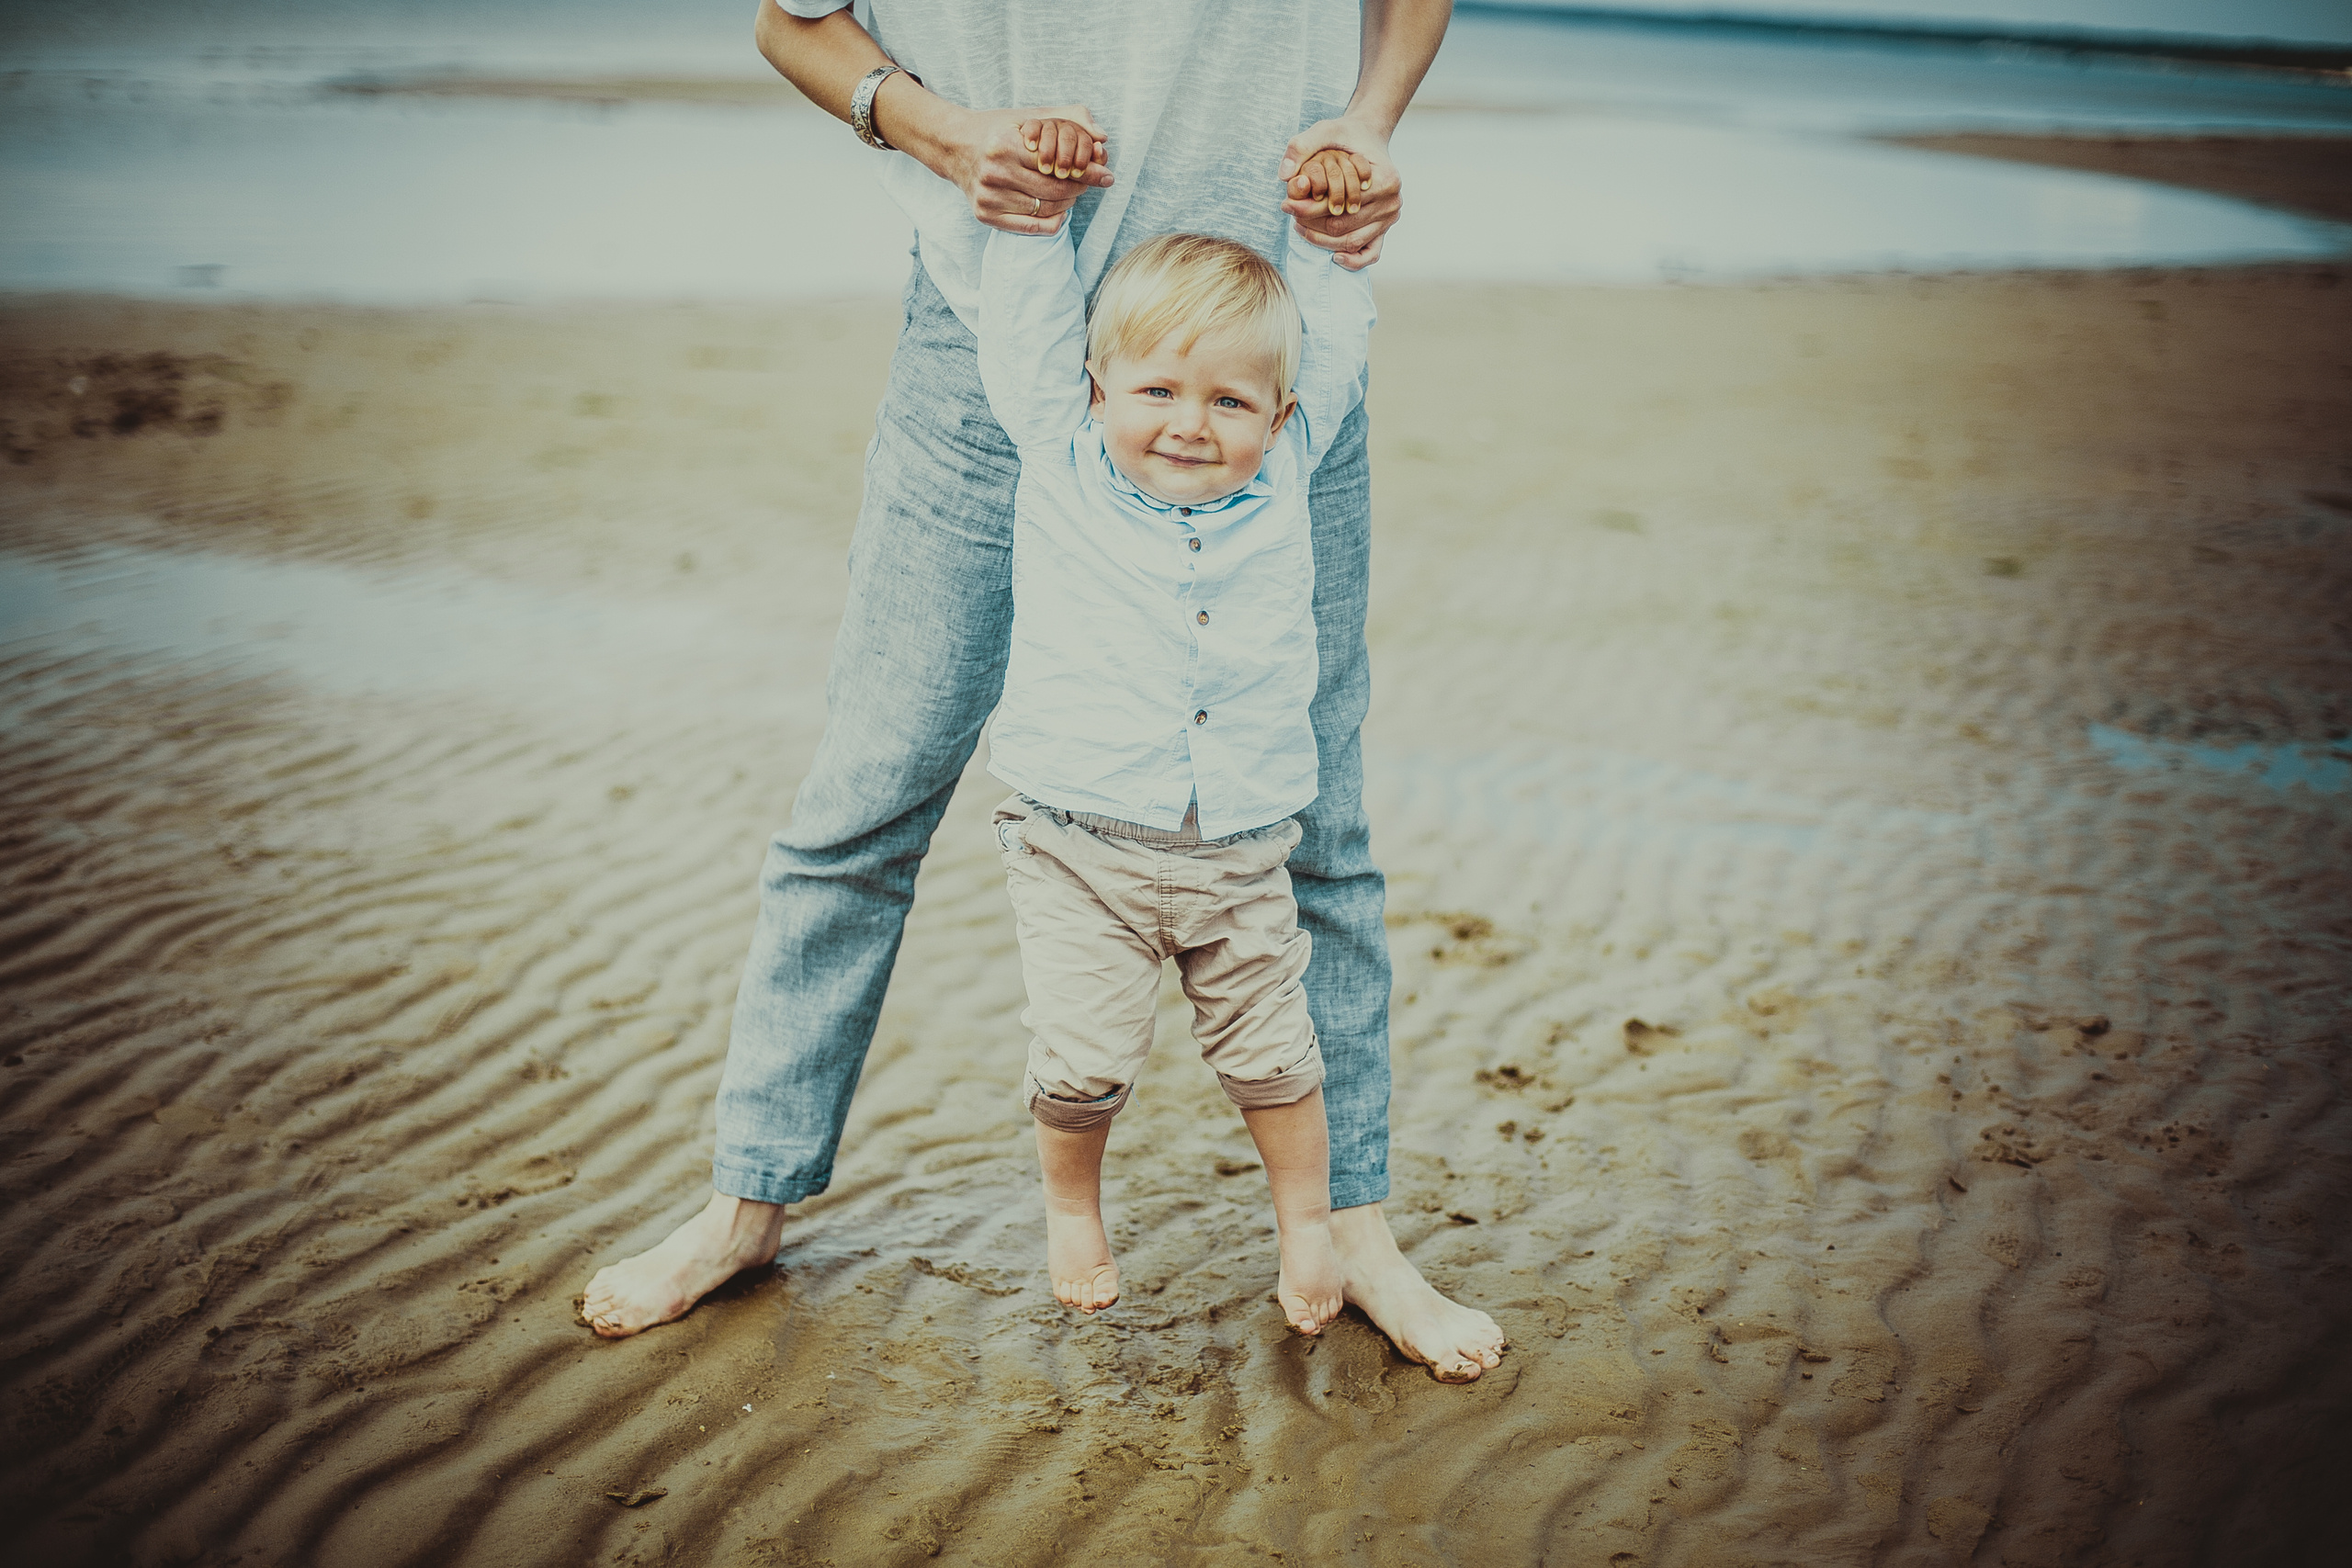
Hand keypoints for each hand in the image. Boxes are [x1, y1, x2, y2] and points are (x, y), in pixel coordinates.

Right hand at [934, 101, 1111, 235]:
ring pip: (1046, 209)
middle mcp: (994, 173)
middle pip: (1054, 190)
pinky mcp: (985, 215)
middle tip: (1089, 182)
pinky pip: (1033, 226)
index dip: (1087, 171)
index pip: (1058, 164)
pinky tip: (1060, 208)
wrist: (956, 147)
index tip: (1105, 174)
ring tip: (1072, 191)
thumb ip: (1068, 119)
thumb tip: (1103, 136)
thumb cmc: (999, 130)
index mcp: (1005, 145)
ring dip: (1068, 203)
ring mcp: (988, 197)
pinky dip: (1053, 219)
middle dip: (1080, 187)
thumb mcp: (1029, 116)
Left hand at [1279, 115, 1401, 269]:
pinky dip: (1352, 259)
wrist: (1366, 137)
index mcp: (1385, 180)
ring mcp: (1390, 217)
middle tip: (1290, 214)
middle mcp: (1393, 202)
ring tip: (1300, 227)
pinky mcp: (1386, 228)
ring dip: (1322, 240)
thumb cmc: (1346, 136)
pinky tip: (1334, 257)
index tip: (1286, 203)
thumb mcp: (1324, 130)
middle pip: (1343, 227)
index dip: (1307, 208)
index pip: (1337, 205)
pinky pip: (1370, 253)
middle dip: (1311, 225)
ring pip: (1351, 242)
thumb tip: (1285, 175)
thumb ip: (1302, 146)